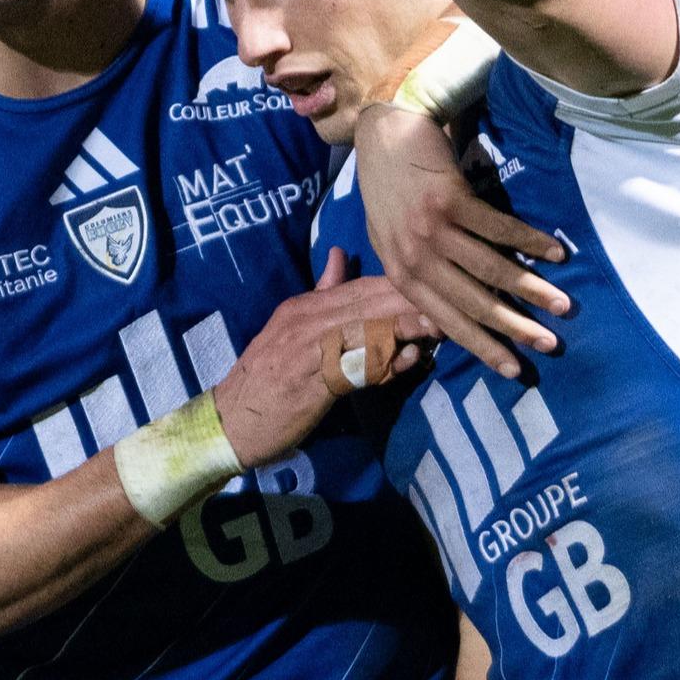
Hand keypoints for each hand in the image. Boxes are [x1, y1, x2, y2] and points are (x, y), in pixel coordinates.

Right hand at [212, 252, 432, 466]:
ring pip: (368, 328)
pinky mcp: (315, 382)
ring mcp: (309, 349)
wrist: (229, 423)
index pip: (362, 286)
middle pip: (370, 301)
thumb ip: (321, 296)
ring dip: (406, 327)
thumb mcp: (289, 329)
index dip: (400, 286)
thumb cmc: (264, 381)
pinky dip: (387, 362)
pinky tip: (408, 360)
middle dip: (412, 300)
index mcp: (303, 307)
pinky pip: (358, 366)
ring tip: (439, 327)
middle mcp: (306, 321)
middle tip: (450, 304)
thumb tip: (339, 256)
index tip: (434, 288)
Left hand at [354, 104, 566, 380]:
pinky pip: (499, 229)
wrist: (384, 132)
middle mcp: (415, 257)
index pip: (446, 320)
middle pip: (473, 302)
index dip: (482, 347)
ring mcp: (431, 228)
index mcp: (400, 274)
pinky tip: (554, 253)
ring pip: (491, 270)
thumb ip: (413, 275)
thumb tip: (440, 314)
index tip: (513, 368)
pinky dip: (530, 242)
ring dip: (531, 289)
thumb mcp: (389, 239)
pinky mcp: (450, 200)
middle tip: (549, 344)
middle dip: (515, 327)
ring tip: (563, 304)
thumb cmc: (388, 187)